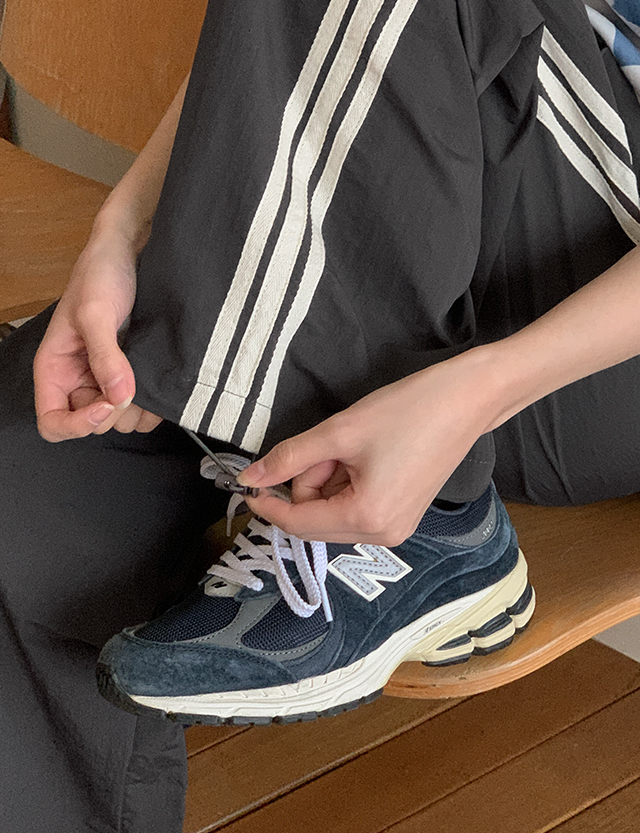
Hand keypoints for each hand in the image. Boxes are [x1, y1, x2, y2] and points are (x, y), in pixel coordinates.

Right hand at [34, 233, 162, 441]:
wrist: (129, 252)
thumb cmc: (100, 273)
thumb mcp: (97, 313)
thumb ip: (106, 356)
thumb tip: (118, 396)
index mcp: (55, 368)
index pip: (53, 422)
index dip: (77, 424)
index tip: (106, 405)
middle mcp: (78, 379)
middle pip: (92, 424)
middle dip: (114, 412)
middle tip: (132, 384)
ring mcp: (105, 379)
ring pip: (120, 419)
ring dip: (136, 409)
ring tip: (147, 381)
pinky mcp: (130, 374)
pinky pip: (140, 406)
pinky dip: (151, 403)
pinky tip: (159, 384)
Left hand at [237, 350, 497, 544]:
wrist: (467, 399)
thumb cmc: (409, 411)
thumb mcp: (339, 431)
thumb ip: (290, 457)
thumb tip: (250, 477)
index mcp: (367, 519)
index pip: (299, 524)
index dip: (268, 504)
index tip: (247, 483)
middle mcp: (383, 536)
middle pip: (315, 521)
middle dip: (307, 484)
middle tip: (326, 447)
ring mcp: (396, 529)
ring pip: (333, 514)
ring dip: (327, 482)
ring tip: (352, 447)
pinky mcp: (403, 515)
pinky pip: (354, 509)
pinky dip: (344, 485)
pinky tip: (362, 456)